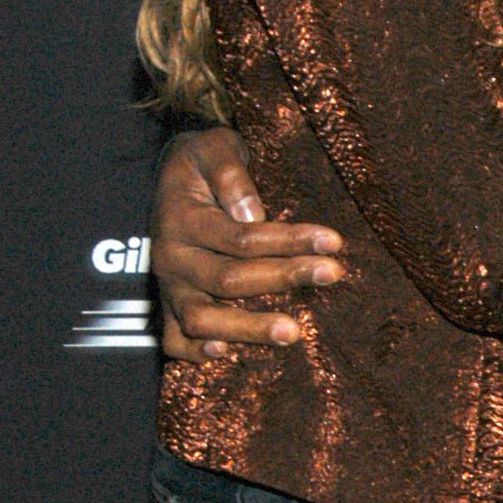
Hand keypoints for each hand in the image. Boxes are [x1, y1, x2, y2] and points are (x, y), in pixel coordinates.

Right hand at [153, 127, 345, 361]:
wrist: (170, 179)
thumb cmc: (202, 164)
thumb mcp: (214, 148)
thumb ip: (231, 174)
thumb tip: (253, 215)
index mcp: (183, 219)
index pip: (242, 237)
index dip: (289, 240)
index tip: (333, 242)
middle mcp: (172, 258)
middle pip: (229, 279)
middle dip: (284, 278)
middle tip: (331, 275)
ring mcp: (169, 288)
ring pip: (202, 319)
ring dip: (248, 328)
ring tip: (293, 333)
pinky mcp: (168, 308)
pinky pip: (175, 341)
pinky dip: (196, 352)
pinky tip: (228, 353)